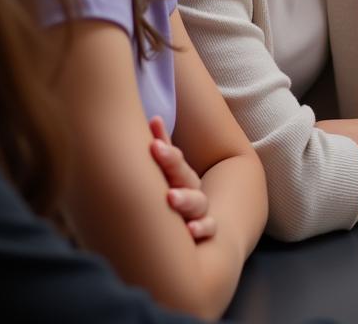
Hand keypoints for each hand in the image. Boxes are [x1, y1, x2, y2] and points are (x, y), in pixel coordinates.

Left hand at [149, 116, 216, 240]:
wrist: (192, 236)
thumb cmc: (169, 204)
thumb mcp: (160, 181)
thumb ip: (155, 153)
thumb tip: (149, 120)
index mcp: (178, 178)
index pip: (172, 158)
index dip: (162, 145)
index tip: (152, 134)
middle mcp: (190, 192)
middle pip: (183, 174)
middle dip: (170, 161)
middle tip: (156, 149)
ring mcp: (198, 212)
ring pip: (197, 201)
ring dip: (185, 198)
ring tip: (171, 197)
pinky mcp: (205, 232)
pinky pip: (209, 228)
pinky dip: (202, 227)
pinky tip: (191, 230)